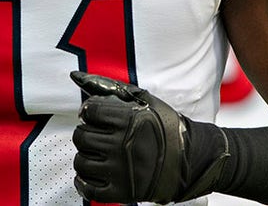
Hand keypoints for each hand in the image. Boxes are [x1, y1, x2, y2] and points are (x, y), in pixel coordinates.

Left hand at [70, 71, 229, 203]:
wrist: (191, 160)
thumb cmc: (166, 128)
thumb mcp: (144, 100)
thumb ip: (109, 87)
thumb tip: (76, 76)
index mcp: (130, 120)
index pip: (90, 111)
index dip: (89, 112)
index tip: (95, 116)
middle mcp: (124, 145)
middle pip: (82, 136)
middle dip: (86, 132)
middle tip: (98, 134)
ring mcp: (123, 170)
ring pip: (81, 161)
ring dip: (85, 156)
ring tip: (98, 153)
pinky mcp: (123, 192)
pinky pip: (89, 189)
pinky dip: (84, 181)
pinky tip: (93, 172)